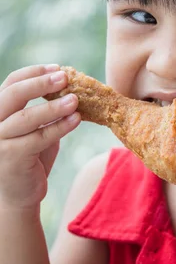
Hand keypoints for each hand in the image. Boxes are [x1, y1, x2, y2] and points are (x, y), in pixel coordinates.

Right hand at [0, 65, 79, 210]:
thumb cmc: (29, 157)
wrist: (19, 195)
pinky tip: (77, 120)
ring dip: (54, 106)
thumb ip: (43, 108)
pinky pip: (39, 138)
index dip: (34, 73)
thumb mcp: (34, 128)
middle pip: (14, 95)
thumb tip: (69, 86)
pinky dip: (60, 127)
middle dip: (41, 83)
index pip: (11, 82)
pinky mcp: (11, 157)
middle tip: (65, 77)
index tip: (58, 68)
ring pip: (27, 117)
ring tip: (76, 100)